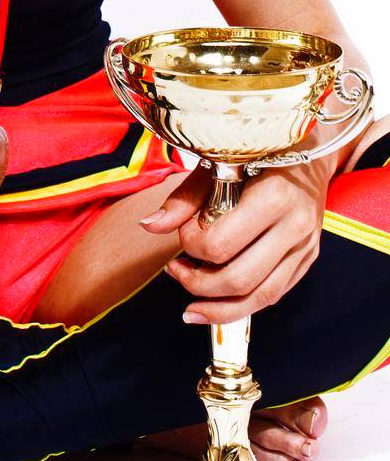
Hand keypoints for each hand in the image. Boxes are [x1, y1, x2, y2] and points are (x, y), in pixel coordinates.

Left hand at [139, 162, 328, 323]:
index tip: (182, 231)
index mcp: (272, 198)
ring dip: (220, 308)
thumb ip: (183, 199)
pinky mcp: (308, 259)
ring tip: (190, 304)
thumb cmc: (258, 153)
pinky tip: (217, 305)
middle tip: (175, 271)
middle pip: (240, 279)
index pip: (221, 244)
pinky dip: (244, 305)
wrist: (311, 153)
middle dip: (198, 284)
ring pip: (261, 297)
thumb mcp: (217, 166)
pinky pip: (275, 293)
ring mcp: (306, 247)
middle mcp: (294, 227)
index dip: (191, 245)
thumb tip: (149, 225)